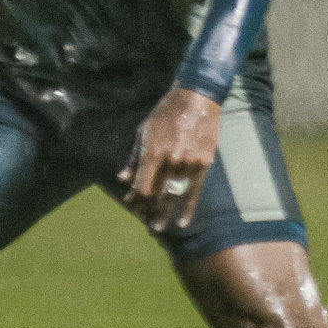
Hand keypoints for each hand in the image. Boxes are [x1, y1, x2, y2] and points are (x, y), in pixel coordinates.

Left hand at [116, 85, 221, 233]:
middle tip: (145, 225)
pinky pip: (195, 191)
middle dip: (149, 211)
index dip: (135, 198)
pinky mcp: (204, 164)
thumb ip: (134, 157)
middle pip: (157, 194)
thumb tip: (122, 178)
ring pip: (174, 195)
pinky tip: (182, 222)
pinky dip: (189, 208)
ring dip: (165, 213)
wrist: (197, 99)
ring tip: (158, 227)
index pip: (142, 186)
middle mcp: (170, 161)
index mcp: (153, 152)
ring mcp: (189, 164)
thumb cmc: (165, 113)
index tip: (131, 204)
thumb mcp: (143, 131)